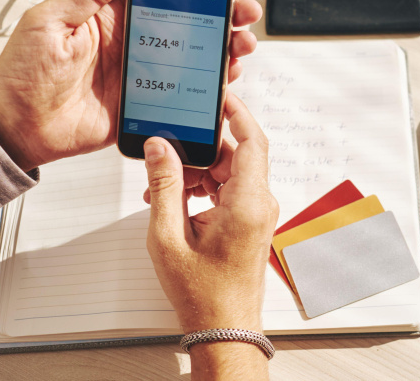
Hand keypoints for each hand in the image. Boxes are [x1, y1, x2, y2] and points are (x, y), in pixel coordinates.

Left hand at [0, 0, 262, 171]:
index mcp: (109, 18)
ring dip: (220, 51)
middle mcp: (131, 44)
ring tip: (239, 48)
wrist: (18, 129)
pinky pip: (182, 95)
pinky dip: (206, 90)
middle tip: (242, 17)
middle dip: (220, 18)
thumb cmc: (22, 76)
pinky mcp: (144, 105)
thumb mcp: (48, 24)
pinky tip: (221, 83)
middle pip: (186, 25)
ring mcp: (140, 75)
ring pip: (191, 58)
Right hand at [144, 94, 277, 377]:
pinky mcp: (250, 220)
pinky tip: (175, 200)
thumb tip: (160, 146)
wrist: (223, 325)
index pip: (252, 140)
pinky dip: (203, 188)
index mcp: (247, 203)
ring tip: (162, 188)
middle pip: (234, 154)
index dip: (237, 112)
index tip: (219, 95)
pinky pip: (229, 189)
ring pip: (229, 171)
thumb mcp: (169, 235)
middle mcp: (259, 204)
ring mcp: (257, 212)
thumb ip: (165, 185)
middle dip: (200, 149)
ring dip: (196, 172)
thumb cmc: (204, 293)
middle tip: (167, 151)